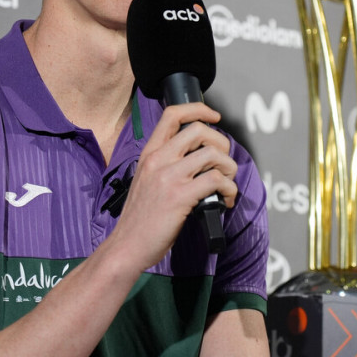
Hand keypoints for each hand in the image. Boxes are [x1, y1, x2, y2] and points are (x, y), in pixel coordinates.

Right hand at [110, 102, 237, 270]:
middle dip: (221, 143)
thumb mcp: (146, 181)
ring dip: (229, 168)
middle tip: (224, 162)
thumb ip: (166, 165)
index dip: (198, 109)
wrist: (126, 246)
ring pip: (212, 154)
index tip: (214, 117)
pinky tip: (225, 201)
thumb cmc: (139, 219)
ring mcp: (169, 177)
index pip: (172, 115)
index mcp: (149, 154)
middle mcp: (158, 160)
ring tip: (227, 184)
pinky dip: (229, 189)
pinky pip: (216, 180)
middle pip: (199, 130)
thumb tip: (199, 160)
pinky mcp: (180, 196)